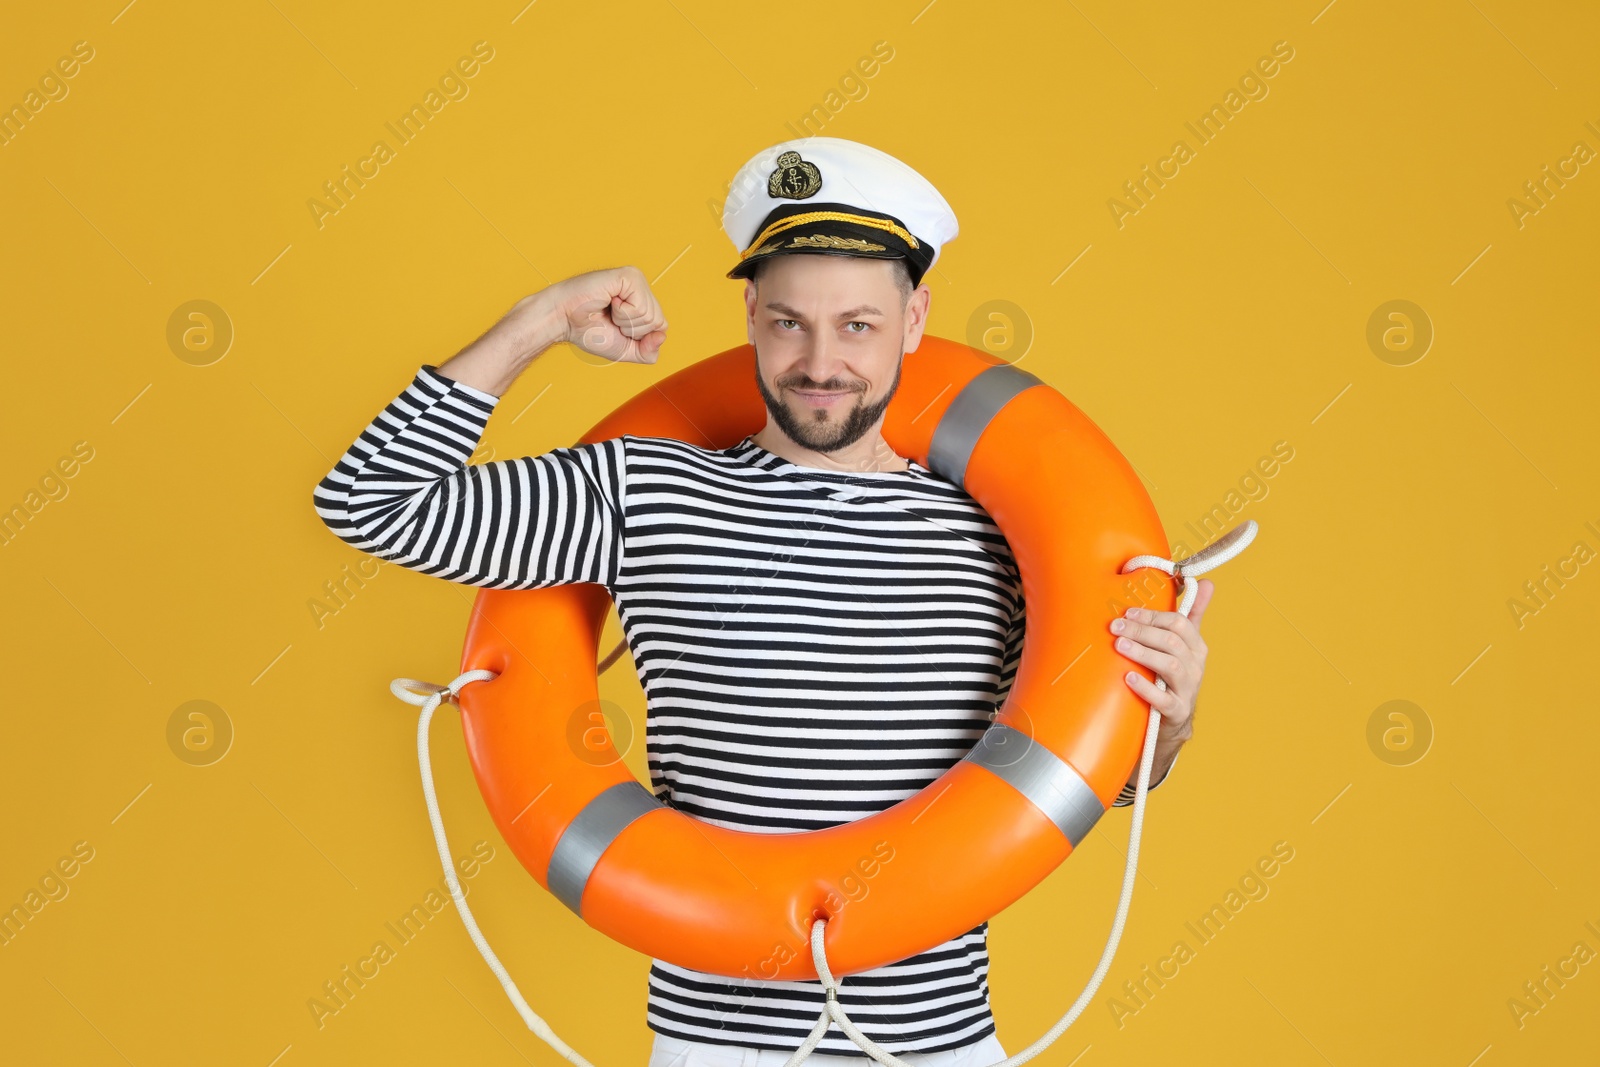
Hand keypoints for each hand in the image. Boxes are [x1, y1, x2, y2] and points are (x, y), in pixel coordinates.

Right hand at [546, 265, 667, 363]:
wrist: (564, 321)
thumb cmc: (589, 332)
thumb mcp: (626, 351)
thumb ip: (648, 351)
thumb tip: (662, 336)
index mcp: (642, 301)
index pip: (660, 328)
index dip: (639, 337)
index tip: (616, 328)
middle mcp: (642, 288)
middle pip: (658, 322)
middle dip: (632, 330)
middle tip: (610, 319)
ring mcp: (636, 279)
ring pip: (650, 317)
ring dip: (625, 322)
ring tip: (608, 310)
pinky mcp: (629, 276)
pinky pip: (641, 308)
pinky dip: (623, 314)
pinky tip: (609, 301)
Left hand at [1111, 579, 1213, 778]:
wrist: (1173, 721)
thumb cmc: (1174, 676)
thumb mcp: (1184, 645)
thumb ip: (1192, 614)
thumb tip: (1205, 582)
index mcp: (1196, 647)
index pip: (1179, 623)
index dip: (1153, 616)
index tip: (1128, 612)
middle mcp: (1195, 666)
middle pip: (1172, 642)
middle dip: (1142, 631)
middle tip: (1115, 626)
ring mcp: (1187, 690)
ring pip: (1169, 666)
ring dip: (1142, 653)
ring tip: (1119, 645)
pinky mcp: (1176, 711)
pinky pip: (1163, 700)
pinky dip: (1146, 688)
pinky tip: (1128, 678)